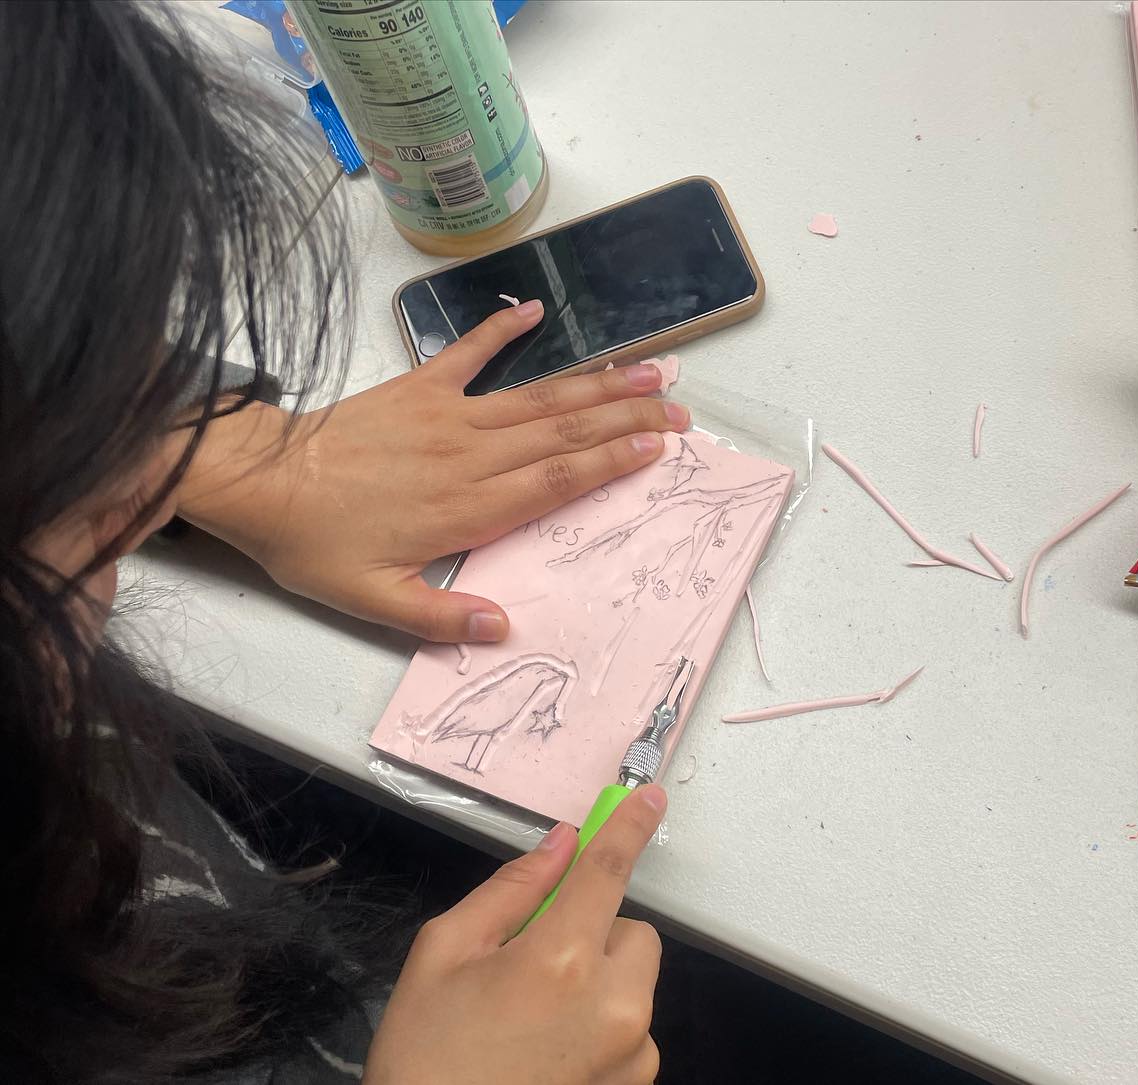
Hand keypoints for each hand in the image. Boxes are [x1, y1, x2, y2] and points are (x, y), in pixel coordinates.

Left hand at [174, 301, 688, 641]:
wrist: (258, 480)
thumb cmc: (316, 544)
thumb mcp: (372, 600)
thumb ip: (441, 616)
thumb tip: (504, 628)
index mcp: (467, 507)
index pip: (555, 480)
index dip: (611, 461)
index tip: (658, 448)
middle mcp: (470, 455)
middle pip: (563, 432)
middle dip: (626, 419)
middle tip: (679, 409)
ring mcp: (447, 415)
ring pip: (536, 397)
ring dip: (595, 382)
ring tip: (646, 370)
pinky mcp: (417, 388)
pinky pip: (468, 354)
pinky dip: (501, 330)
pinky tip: (535, 311)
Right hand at [364, 786, 666, 1084]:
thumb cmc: (424, 1059)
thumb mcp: (441, 956)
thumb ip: (509, 891)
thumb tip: (561, 844)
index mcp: (561, 961)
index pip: (608, 871)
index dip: (629, 826)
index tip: (649, 797)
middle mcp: (614, 1006)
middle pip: (632, 932)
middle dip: (594, 932)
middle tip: (534, 961)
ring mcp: (632, 1053)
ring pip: (634, 982)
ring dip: (600, 982)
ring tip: (536, 1018)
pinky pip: (632, 1028)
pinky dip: (603, 1026)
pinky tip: (551, 1051)